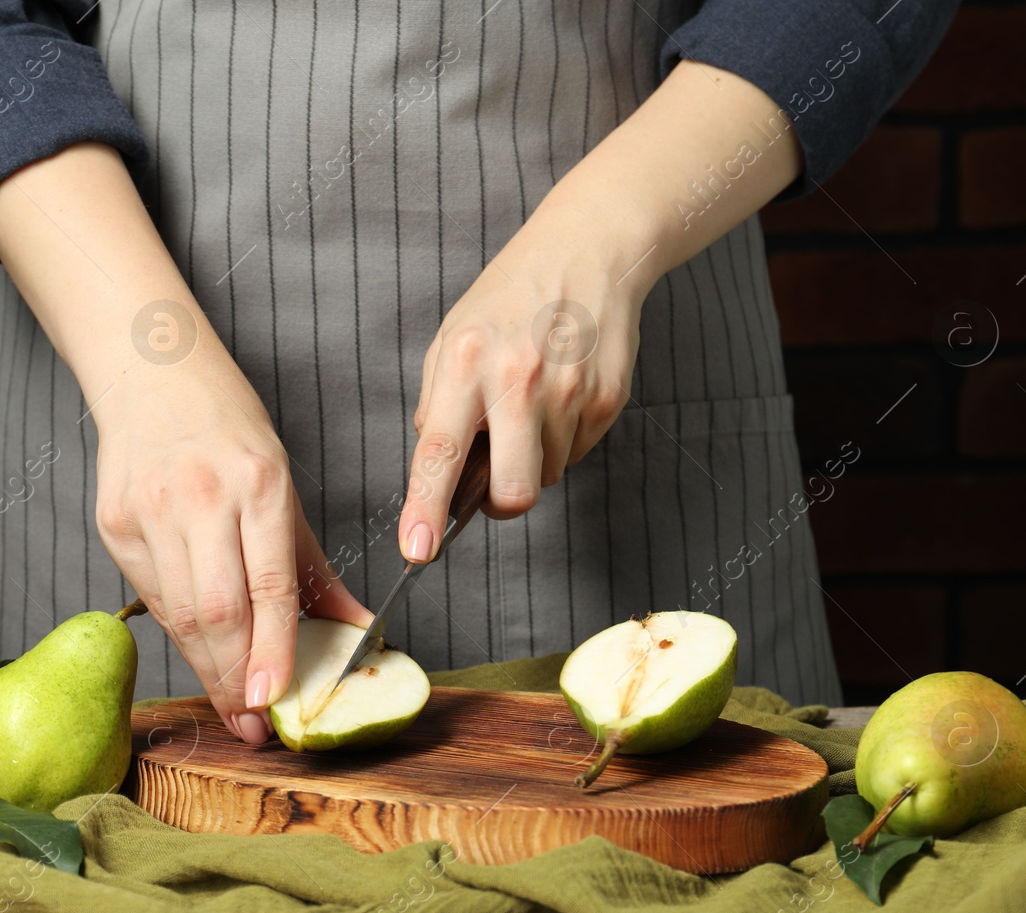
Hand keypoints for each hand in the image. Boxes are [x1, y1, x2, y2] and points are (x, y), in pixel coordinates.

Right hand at [93, 347, 369, 743]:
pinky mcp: (114, 523)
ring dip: (207, 668)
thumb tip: (354, 630)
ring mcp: (150, 511)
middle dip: (236, 678)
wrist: (151, 372)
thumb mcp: (283, 482)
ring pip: (179, 613)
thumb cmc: (229, 428)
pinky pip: (151, 596)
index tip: (274, 700)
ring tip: (233, 703)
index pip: (268, 586)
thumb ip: (313, 565)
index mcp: (257, 483)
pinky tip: (200, 653)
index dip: (271, 651)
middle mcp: (200, 497)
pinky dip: (179, 633)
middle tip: (254, 723)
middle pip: (217, 611)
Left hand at [396, 58, 804, 563]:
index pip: (438, 451)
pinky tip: (560, 391)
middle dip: (502, 501)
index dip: (425, 508)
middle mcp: (517, 379)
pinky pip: (577, 453)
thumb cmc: (511, 297)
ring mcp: (569, 391)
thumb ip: (438, 406)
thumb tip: (436, 471)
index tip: (417, 549)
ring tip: (532, 401)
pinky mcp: (607, 398)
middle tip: (495, 477)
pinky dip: (564, 437)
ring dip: (534, 457)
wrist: (588, 249)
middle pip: (514, 491)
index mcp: (465, 363)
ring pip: (548, 475)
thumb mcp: (451, 338)